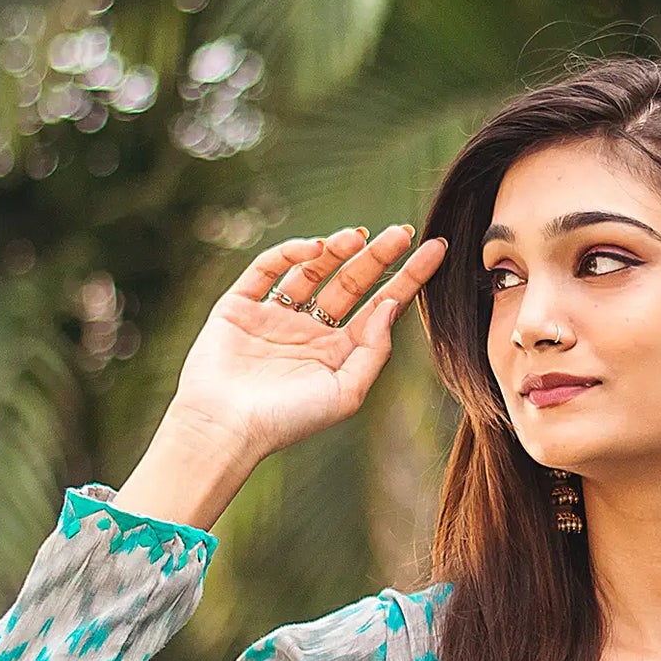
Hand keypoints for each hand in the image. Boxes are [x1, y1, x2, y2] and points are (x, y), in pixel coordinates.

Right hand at [167, 221, 448, 464]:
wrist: (226, 428)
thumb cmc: (289, 420)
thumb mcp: (346, 392)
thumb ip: (373, 351)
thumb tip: (391, 306)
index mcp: (339, 352)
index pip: (380, 307)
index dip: (408, 279)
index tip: (434, 250)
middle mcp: (310, 331)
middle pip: (351, 283)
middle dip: (378, 257)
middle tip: (402, 232)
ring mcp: (275, 316)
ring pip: (312, 271)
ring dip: (336, 250)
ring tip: (358, 236)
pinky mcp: (240, 305)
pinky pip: (267, 269)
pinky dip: (290, 254)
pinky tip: (316, 248)